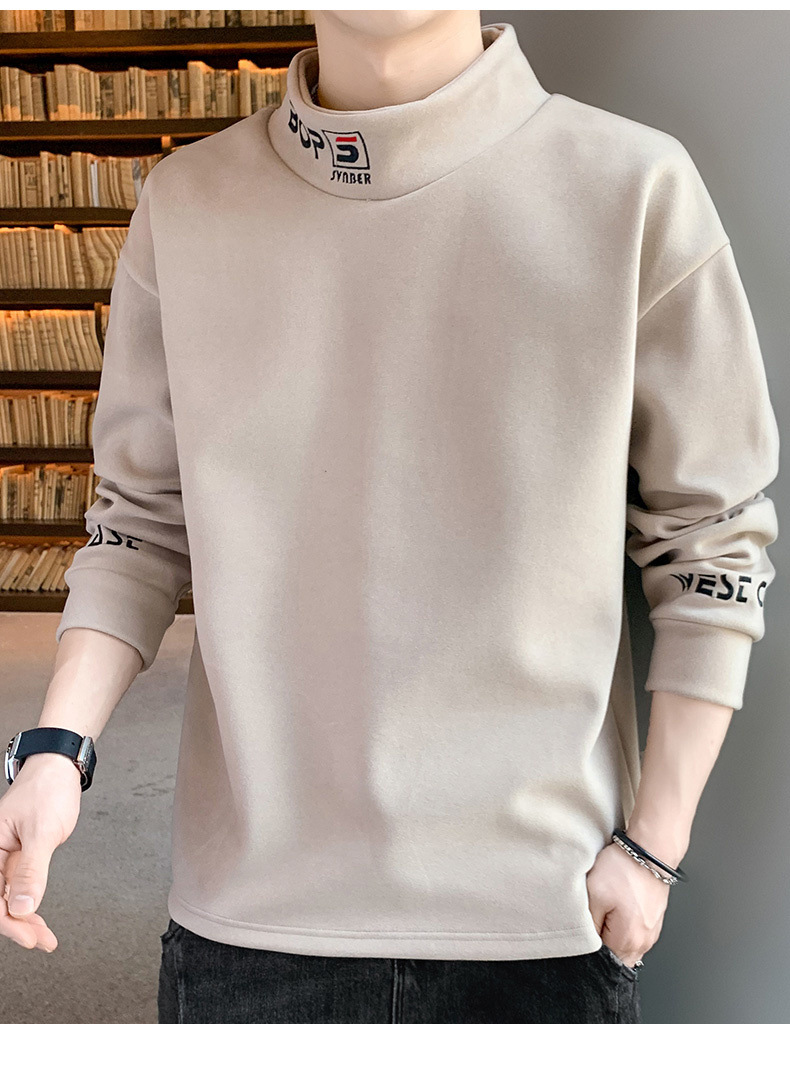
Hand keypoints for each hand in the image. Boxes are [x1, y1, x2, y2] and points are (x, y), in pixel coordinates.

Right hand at [0, 752, 82, 951]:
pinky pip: (19, 888)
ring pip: (9, 898)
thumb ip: (32, 870)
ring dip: (25, 919)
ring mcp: (5, 857)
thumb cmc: (46, 789)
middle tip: (39, 940)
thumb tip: (24, 905)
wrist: (59, 770)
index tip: (27, 935)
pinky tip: (39, 920)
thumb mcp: (42, 831)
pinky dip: (31, 904)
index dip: (8, 920)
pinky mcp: (19, 858)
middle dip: (17, 924)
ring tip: (44, 937)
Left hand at [586, 841, 671, 967]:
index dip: (589, 952)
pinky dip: (623, 927)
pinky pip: (634, 934)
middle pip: (616, 958)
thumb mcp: (594, 894)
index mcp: (627, 942)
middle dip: (602, 946)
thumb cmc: (624, 870)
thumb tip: (586, 943)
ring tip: (605, 912)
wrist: (650, 850)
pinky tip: (616, 909)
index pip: (604, 963)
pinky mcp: (653, 921)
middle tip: (593, 922)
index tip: (583, 936)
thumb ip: (588, 925)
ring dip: (613, 936)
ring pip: (625, 946)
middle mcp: (643, 943)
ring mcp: (651, 933)